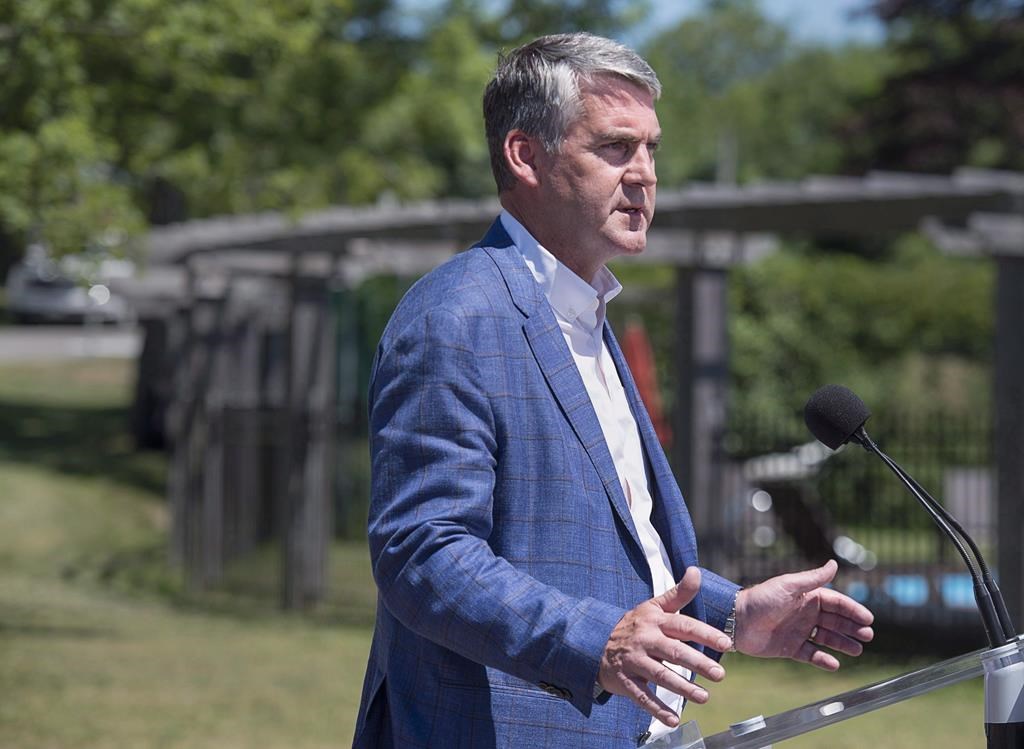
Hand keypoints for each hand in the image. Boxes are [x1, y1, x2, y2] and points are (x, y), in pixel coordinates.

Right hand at [598, 567, 733, 728]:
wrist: (595, 641)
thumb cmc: (634, 625)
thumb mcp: (654, 606)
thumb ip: (679, 593)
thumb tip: (696, 571)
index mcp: (655, 621)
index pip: (683, 626)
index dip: (705, 634)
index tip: (726, 644)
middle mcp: (645, 640)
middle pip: (674, 651)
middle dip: (698, 663)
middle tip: (720, 674)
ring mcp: (634, 661)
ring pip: (660, 675)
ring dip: (683, 688)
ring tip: (704, 697)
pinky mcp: (625, 680)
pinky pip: (642, 696)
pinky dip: (657, 709)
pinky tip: (673, 720)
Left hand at [734, 560, 873, 670]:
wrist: (736, 620)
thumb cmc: (761, 599)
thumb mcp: (789, 586)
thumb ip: (813, 578)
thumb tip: (834, 563)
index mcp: (807, 597)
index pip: (836, 603)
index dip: (853, 610)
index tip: (868, 619)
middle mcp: (805, 614)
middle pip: (835, 621)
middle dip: (852, 628)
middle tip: (868, 635)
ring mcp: (799, 631)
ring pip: (827, 638)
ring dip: (842, 643)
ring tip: (858, 650)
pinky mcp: (790, 647)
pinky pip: (811, 654)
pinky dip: (823, 659)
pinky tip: (834, 664)